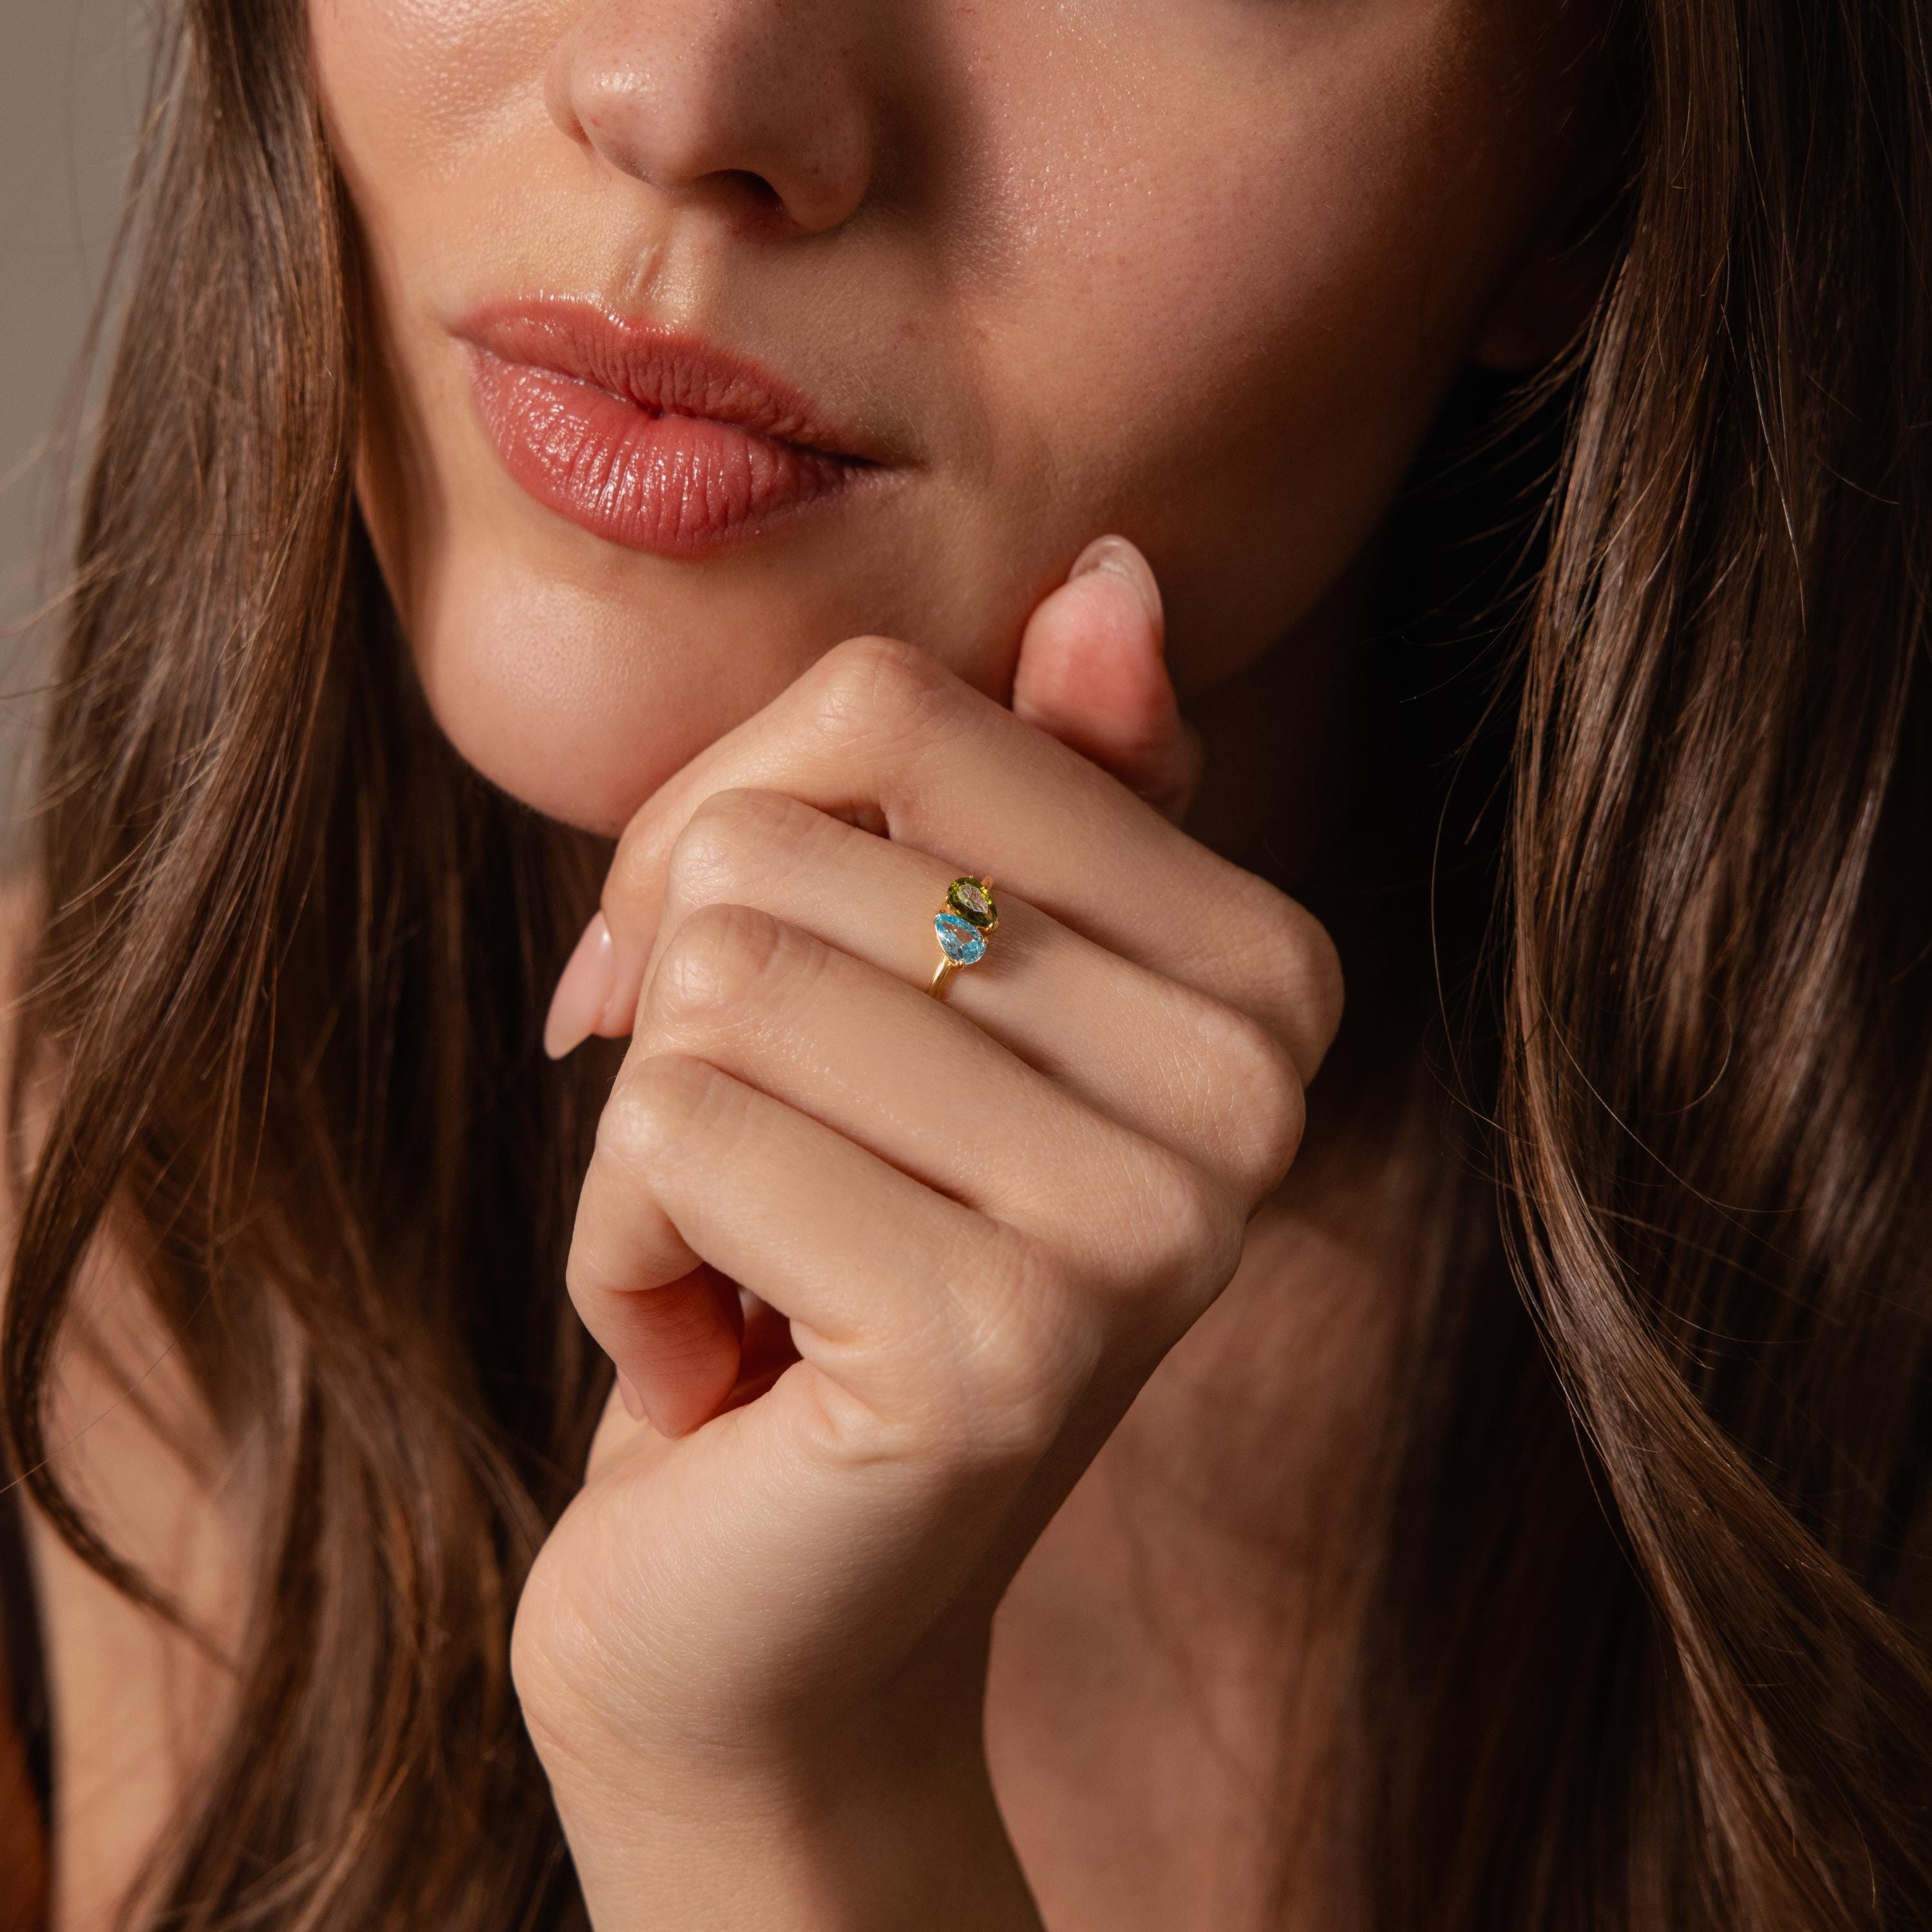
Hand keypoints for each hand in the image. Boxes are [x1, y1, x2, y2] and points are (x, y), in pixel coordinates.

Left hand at [512, 537, 1342, 1927]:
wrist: (778, 1617)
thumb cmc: (831, 1253)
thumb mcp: (918, 1005)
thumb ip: (1027, 791)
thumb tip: (1113, 575)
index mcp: (1261, 971)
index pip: (892, 708)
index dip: (731, 838)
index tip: (743, 1007)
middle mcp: (1253, 1090)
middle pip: (781, 845)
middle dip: (680, 1008)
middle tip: (756, 1173)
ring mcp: (1142, 1231)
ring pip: (713, 986)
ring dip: (652, 1147)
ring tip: (759, 1273)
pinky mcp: (992, 1354)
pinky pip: (669, 1144)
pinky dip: (620, 1258)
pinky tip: (725, 1368)